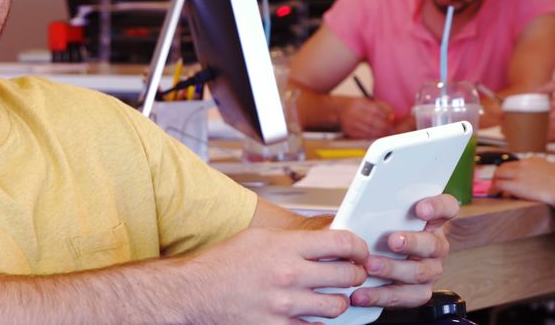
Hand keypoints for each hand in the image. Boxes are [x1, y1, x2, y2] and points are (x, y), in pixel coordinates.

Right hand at [192, 226, 368, 321]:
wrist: (195, 292)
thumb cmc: (224, 263)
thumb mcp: (259, 238)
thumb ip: (294, 239)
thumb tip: (326, 240)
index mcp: (286, 247)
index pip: (342, 242)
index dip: (359, 247)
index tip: (359, 252)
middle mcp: (289, 275)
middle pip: (347, 275)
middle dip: (354, 274)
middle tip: (350, 274)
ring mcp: (285, 305)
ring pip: (337, 306)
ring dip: (339, 301)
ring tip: (330, 296)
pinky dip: (317, 322)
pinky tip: (310, 314)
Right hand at [337, 97, 393, 138]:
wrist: (339, 111)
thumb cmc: (356, 106)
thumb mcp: (366, 101)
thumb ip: (380, 106)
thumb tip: (391, 115)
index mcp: (358, 103)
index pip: (374, 109)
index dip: (384, 115)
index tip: (391, 118)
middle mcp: (353, 113)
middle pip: (372, 120)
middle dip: (384, 125)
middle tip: (391, 128)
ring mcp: (350, 123)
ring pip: (368, 130)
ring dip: (380, 132)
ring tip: (387, 133)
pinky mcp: (349, 131)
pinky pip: (363, 135)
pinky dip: (373, 136)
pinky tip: (379, 135)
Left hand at [351, 195, 457, 307]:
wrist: (378, 258)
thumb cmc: (382, 230)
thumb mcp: (386, 216)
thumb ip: (384, 208)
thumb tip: (365, 204)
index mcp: (432, 221)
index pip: (447, 207)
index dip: (437, 207)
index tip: (421, 209)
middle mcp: (436, 246)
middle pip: (432, 244)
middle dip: (412, 242)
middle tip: (392, 241)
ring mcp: (430, 271)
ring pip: (418, 273)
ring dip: (392, 270)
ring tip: (369, 267)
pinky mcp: (419, 293)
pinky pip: (403, 297)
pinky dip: (379, 295)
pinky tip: (362, 294)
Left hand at [491, 158, 554, 211]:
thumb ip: (547, 176)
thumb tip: (545, 184)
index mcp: (536, 161)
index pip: (517, 164)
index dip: (510, 172)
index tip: (508, 177)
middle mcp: (525, 164)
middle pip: (504, 167)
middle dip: (498, 175)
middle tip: (496, 183)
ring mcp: (520, 173)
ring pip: (498, 174)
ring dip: (494, 182)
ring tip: (493, 190)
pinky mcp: (516, 185)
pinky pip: (499, 185)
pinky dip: (494, 189)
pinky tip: (494, 194)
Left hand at [540, 81, 554, 153]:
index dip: (545, 88)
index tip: (537, 93)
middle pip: (551, 104)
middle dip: (547, 116)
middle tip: (543, 125)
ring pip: (549, 116)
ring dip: (548, 127)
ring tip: (551, 136)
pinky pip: (549, 127)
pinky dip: (548, 135)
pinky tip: (550, 141)